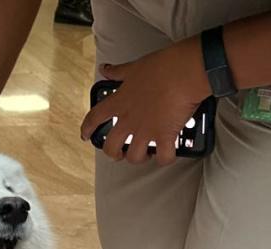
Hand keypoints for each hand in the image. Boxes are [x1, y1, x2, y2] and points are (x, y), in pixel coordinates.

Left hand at [80, 38, 211, 165]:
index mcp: (120, 103)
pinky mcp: (165, 135)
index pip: (94, 118)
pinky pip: (163, 157)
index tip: (85, 135)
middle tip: (120, 153)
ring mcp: (146, 130)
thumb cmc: (162, 66)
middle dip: (113, 153)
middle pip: (111, 146)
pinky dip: (165, 158)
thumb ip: (118, 72)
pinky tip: (166, 154)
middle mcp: (129, 120)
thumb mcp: (134, 67)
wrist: (185, 71)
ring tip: (145, 154)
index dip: (87, 128)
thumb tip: (106, 69)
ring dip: (138, 158)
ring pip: (134, 157)